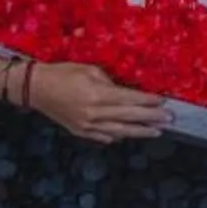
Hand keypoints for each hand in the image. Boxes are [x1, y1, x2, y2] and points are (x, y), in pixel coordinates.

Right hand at [25, 61, 168, 144]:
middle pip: (129, 117)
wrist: (37, 89)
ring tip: (157, 131)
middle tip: (169, 119)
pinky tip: (130, 135)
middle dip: (151, 118)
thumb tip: (125, 94)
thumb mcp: (89, 70)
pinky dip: (120, 136)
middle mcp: (95, 113)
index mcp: (97, 94)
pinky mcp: (82, 132)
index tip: (162, 101)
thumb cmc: (62, 73)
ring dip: (140, 131)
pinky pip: (105, 137)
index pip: (130, 99)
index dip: (148, 101)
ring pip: (120, 131)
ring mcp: (88, 125)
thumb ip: (110, 83)